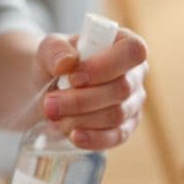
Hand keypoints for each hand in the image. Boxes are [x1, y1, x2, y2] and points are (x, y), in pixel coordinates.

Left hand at [33, 29, 149, 149]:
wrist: (50, 89)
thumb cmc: (56, 63)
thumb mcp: (49, 49)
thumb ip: (55, 50)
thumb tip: (66, 63)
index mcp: (124, 44)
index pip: (133, 51)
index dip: (105, 66)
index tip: (73, 77)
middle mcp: (135, 74)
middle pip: (121, 90)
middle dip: (81, 99)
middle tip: (50, 103)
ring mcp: (133, 103)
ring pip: (116, 115)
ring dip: (81, 118)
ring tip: (53, 115)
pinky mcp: (124, 128)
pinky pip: (116, 137)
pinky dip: (93, 139)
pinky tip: (73, 136)